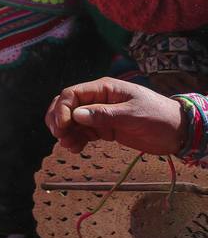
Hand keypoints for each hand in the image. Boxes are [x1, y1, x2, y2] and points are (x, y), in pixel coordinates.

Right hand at [45, 77, 185, 156]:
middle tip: (60, 136)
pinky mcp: (104, 129)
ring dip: (66, 132)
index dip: (63, 109)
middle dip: (59, 120)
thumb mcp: (133, 115)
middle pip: (67, 106)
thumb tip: (76, 115)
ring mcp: (100, 115)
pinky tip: (76, 148)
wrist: (178, 132)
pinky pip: (82, 132)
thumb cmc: (159, 117)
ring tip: (69, 146)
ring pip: (72, 120)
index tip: (63, 127)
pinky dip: (75, 139)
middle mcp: (98, 100)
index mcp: (104, 89)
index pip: (72, 94)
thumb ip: (104, 115)